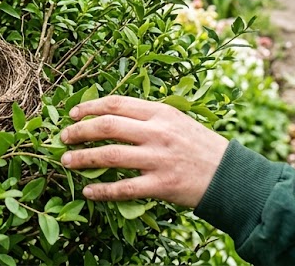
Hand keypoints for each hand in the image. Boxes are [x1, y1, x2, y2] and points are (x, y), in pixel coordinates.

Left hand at [59, 95, 227, 208]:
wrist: (231, 176)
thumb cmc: (201, 147)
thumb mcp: (178, 121)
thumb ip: (148, 118)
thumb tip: (110, 117)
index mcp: (161, 112)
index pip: (116, 103)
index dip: (89, 107)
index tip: (72, 114)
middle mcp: (157, 132)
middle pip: (107, 126)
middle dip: (79, 131)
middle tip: (63, 137)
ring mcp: (158, 159)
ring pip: (109, 155)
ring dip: (82, 158)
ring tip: (66, 161)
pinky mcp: (161, 185)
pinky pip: (123, 188)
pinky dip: (102, 190)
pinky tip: (88, 191)